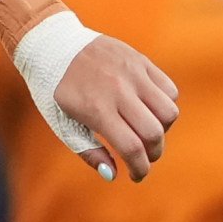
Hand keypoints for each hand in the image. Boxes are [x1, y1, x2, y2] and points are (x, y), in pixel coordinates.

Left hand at [51, 35, 180, 177]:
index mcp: (97, 110)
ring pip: (169, 111)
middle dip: (154, 154)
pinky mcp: (141, 61)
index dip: (140, 168)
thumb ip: (88, 151)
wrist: (53, 46)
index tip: (137, 175)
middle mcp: (119, 90)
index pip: (132, 148)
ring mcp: (133, 73)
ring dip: (163, 129)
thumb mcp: (63, 125)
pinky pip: (169, 89)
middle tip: (144, 157)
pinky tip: (148, 110)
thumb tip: (113, 175)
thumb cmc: (56, 91)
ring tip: (146, 130)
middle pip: (154, 133)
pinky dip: (165, 105)